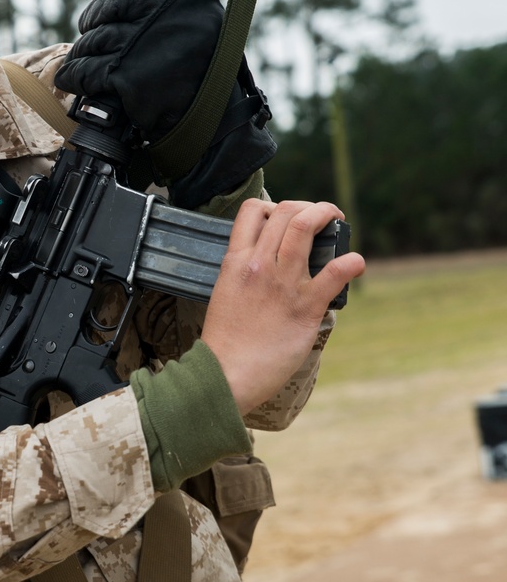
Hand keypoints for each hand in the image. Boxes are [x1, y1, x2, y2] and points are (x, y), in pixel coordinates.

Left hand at [54, 0, 223, 140]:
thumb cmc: (203, 71)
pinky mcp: (128, 76)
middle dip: (93, 16)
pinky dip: (75, 75)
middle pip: (114, 4)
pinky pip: (88, 69)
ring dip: (83, 49)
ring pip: (97, 37)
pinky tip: (71, 79)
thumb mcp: (200, 22)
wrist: (209, 120)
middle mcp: (167, 11)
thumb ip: (169, 2)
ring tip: (81, 58)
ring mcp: (145, 43)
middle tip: (88, 28)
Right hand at [201, 198, 364, 414]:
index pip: (252, 211)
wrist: (226, 374)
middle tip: (322, 217)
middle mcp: (259, 265)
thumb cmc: (226, 342)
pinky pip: (335, 272)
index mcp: (236, 262)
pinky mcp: (305, 307)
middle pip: (286, 211)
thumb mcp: (226, 294)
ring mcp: (283, 284)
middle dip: (309, 207)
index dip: (273, 207)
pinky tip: (356, 263)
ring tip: (338, 220)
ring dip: (327, 215)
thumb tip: (269, 265)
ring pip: (305, 226)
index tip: (286, 219)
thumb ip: (245, 275)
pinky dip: (351, 262)